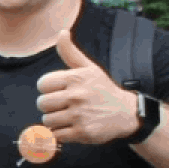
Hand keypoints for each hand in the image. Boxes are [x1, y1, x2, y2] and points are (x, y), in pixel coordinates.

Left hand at [39, 29, 143, 145]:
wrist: (126, 113)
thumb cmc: (103, 89)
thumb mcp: (89, 68)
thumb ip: (70, 52)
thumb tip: (62, 32)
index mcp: (76, 78)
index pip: (42, 84)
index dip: (49, 89)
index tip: (61, 91)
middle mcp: (77, 95)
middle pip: (42, 103)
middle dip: (51, 106)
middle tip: (66, 105)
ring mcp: (79, 115)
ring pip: (47, 120)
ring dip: (56, 120)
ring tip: (71, 116)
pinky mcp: (81, 132)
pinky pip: (56, 134)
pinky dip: (61, 133)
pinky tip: (73, 126)